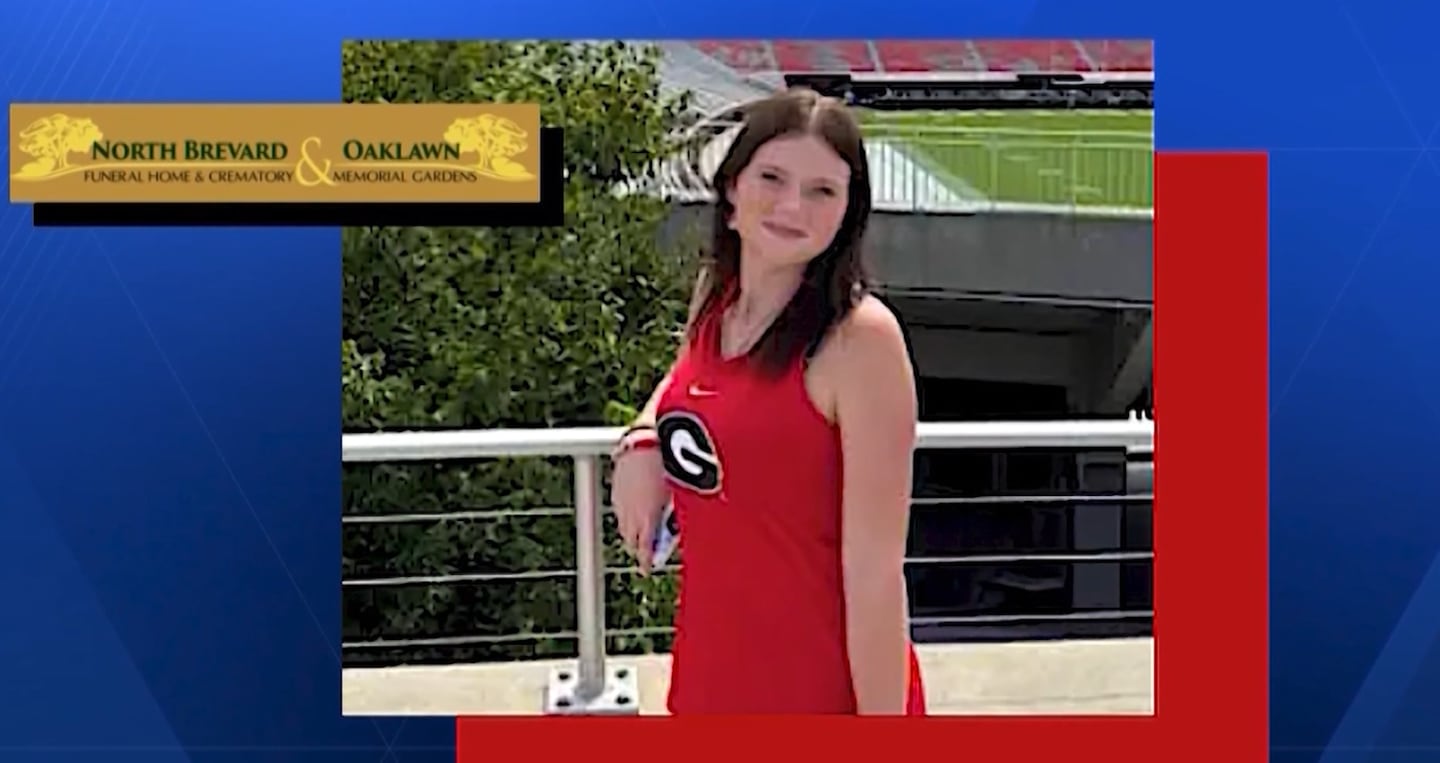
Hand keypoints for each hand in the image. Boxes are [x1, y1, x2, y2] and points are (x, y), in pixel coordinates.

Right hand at [611, 445, 667, 575]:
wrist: (655, 436)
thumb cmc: (674, 469)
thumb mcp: (680, 496)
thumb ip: (678, 517)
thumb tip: (679, 530)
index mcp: (646, 519)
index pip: (641, 549)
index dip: (644, 560)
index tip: (646, 567)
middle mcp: (628, 511)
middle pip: (628, 536)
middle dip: (636, 543)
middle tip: (644, 548)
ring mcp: (620, 495)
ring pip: (621, 519)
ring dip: (628, 526)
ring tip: (637, 528)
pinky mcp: (617, 479)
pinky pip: (618, 502)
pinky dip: (625, 508)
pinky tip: (631, 506)